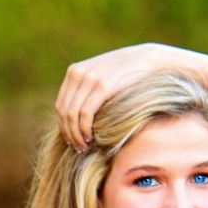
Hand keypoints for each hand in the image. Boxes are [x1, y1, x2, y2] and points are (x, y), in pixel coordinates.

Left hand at [53, 44, 176, 150]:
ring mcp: (90, 79)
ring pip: (72, 115)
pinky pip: (86, 114)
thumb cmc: (126, 73)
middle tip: (78, 148)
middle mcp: (78, 74)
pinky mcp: (103, 86)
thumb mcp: (101, 76)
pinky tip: (91, 138)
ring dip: (76, 135)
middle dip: (69, 133)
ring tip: (84, 147)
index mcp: (74, 72)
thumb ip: (87, 90)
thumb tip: (76, 115)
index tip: (72, 140)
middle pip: (64, 112)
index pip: (60, 105)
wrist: (147, 59)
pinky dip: (85, 129)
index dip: (64, 126)